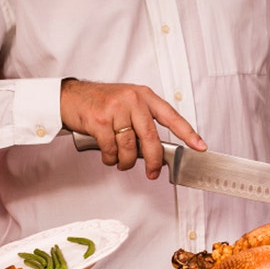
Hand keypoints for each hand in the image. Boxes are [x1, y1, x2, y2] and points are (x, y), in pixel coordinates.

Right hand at [59, 79, 206, 179]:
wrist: (70, 97)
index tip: (199, 146)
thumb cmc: (99, 103)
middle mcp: (132, 100)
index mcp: (144, 96)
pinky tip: (108, 156)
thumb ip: (142, 121)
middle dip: (154, 161)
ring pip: (130, 147)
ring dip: (126, 162)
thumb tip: (154, 150)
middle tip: (153, 173)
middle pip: (151, 138)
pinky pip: (111, 150)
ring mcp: (116, 110)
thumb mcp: (126, 103)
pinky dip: (110, 159)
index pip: (171, 116)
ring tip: (121, 162)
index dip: (187, 133)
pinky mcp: (99, 121)